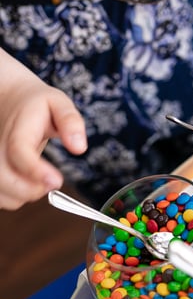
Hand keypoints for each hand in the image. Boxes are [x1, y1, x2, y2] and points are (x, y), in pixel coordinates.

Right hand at [0, 61, 86, 209]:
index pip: (19, 151)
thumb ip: (70, 122)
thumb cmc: (36, 105)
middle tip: (53, 180)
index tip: (57, 181)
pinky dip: (14, 197)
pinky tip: (26, 182)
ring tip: (40, 176)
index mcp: (17, 127)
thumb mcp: (58, 103)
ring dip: (24, 195)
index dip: (36, 170)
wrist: (9, 101)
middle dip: (32, 190)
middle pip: (4, 179)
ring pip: (1, 193)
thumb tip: (80, 148)